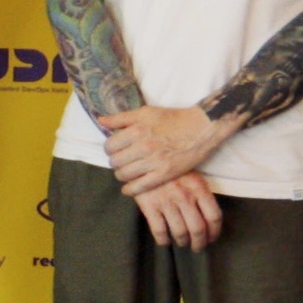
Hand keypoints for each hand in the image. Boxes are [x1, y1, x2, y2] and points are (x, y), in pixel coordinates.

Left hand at [96, 104, 235, 195]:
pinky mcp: (165, 173)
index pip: (110, 145)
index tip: (115, 150)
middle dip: (115, 162)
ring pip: (125, 174)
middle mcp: (143, 146)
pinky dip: (130, 189)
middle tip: (121, 162)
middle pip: (115, 161)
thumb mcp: (145, 112)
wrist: (202, 128)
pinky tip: (128, 189)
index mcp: (137, 130)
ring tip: (126, 173)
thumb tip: (100, 121)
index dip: (110, 149)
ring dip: (122, 175)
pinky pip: (140, 186)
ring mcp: (154, 161)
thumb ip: (121, 118)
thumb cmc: (173, 118)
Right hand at [132, 172, 224, 249]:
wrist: (143, 159)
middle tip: (197, 247)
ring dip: (182, 242)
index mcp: (199, 188)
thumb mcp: (191, 175)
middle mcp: (185, 197)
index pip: (214, 217)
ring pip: (180, 232)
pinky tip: (164, 240)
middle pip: (198, 229)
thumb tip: (208, 220)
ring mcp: (166, 202)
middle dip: (199, 243)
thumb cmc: (170, 169)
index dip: (214, 232)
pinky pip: (159, 230)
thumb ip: (201, 194)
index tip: (211, 238)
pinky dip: (163, 240)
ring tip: (182, 243)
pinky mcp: (149, 206)